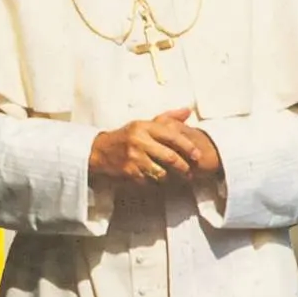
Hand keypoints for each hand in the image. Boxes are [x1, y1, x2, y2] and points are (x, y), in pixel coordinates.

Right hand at [90, 108, 207, 184]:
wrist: (100, 151)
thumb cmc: (127, 136)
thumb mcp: (144, 123)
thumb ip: (167, 118)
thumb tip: (187, 111)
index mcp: (144, 127)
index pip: (172, 136)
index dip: (188, 147)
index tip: (197, 155)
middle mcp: (139, 141)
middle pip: (170, 157)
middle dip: (184, 167)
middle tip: (190, 172)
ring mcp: (133, 158)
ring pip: (162, 173)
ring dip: (173, 179)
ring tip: (179, 179)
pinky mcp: (129, 173)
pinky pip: (150, 182)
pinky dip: (159, 185)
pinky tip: (162, 183)